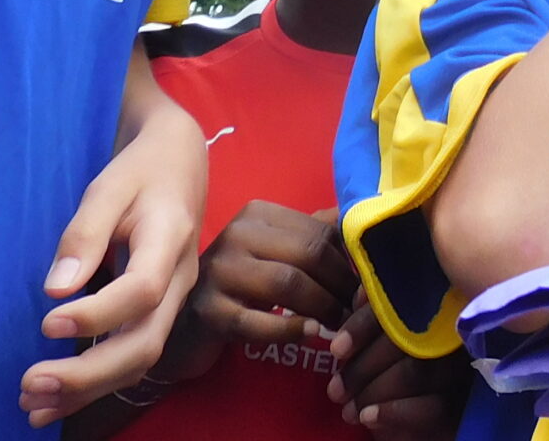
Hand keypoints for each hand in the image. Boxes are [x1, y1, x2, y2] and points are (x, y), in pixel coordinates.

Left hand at [18, 100, 208, 426]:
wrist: (181, 165)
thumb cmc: (141, 171)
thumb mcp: (109, 185)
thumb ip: (85, 233)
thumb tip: (55, 291)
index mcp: (170, 238)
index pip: (142, 290)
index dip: (97, 314)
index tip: (47, 323)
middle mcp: (180, 279)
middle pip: (144, 343)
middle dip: (88, 375)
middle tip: (30, 385)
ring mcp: (174, 301)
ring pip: (140, 360)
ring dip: (88, 389)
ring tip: (32, 405)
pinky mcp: (159, 313)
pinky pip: (133, 357)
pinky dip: (95, 384)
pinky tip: (54, 399)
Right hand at [179, 202, 354, 375]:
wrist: (184, 321)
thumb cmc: (240, 284)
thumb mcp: (274, 252)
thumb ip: (312, 235)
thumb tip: (360, 223)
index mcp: (257, 214)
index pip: (318, 231)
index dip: (348, 262)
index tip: (364, 287)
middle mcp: (236, 234)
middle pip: (307, 255)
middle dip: (340, 286)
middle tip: (356, 311)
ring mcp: (219, 271)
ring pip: (287, 284)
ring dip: (322, 308)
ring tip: (339, 326)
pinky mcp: (208, 311)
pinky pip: (258, 322)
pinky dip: (290, 329)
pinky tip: (310, 334)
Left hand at [328, 293, 472, 434]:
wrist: (428, 418)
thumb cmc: (401, 368)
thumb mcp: (391, 337)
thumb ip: (380, 314)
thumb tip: (360, 298)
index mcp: (437, 308)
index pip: (399, 306)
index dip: (363, 326)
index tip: (336, 349)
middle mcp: (457, 332)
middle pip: (406, 341)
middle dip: (363, 368)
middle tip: (335, 390)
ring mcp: (465, 368)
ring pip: (418, 372)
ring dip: (374, 391)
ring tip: (348, 410)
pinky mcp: (468, 405)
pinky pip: (434, 408)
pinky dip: (395, 412)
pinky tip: (368, 418)